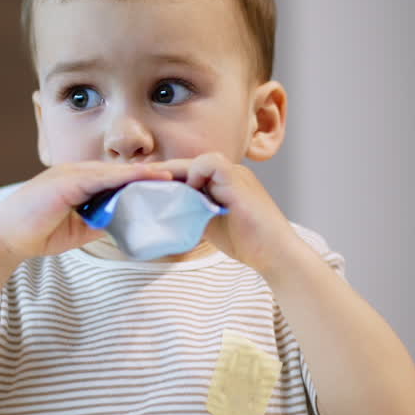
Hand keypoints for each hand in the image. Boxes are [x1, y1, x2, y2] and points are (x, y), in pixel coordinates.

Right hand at [0, 162, 174, 261]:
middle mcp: (77, 173)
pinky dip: (126, 177)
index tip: (168, 184)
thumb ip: (99, 222)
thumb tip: (124, 225)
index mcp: (80, 182)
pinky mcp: (67, 181)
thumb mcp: (77, 229)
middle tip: (180, 176)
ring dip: (145, 173)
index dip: (142, 180)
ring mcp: (72, 174)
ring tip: (172, 175)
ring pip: (115, 171)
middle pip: (121, 170)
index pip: (117, 179)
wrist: (5, 237)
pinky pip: (103, 177)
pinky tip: (147, 178)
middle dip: (150, 174)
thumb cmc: (37, 232)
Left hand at [151, 152, 297, 273]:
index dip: (168, 178)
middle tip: (138, 182)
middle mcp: (230, 173)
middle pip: (190, 164)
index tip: (144, 186)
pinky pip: (210, 163)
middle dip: (164, 173)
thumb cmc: (247, 243)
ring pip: (199, 160)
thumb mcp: (210, 224)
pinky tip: (186, 192)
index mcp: (224, 182)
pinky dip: (195, 174)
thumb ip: (192, 212)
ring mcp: (236, 174)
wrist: (275, 253)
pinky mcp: (238, 179)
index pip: (189, 172)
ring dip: (178, 172)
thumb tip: (165, 212)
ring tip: (159, 187)